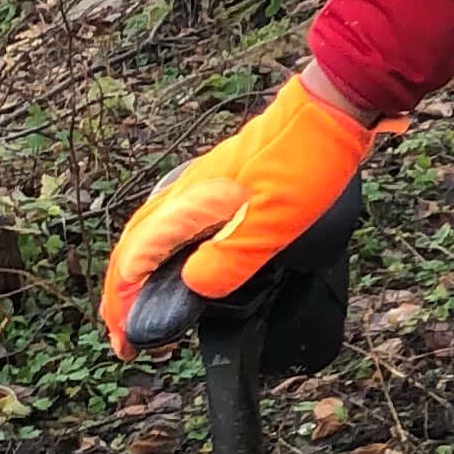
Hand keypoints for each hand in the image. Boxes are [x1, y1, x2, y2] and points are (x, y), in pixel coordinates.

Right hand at [99, 73, 379, 355]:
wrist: (332, 109)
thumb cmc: (305, 162)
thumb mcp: (273, 221)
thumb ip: (230, 258)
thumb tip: (193, 287)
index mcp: (189, 206)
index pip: (134, 262)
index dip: (123, 305)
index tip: (124, 343)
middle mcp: (186, 193)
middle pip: (133, 247)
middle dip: (121, 293)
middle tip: (123, 333)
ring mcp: (204, 184)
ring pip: (151, 232)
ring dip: (138, 271)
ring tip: (143, 305)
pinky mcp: (224, 182)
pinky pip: (176, 222)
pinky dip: (164, 250)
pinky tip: (184, 262)